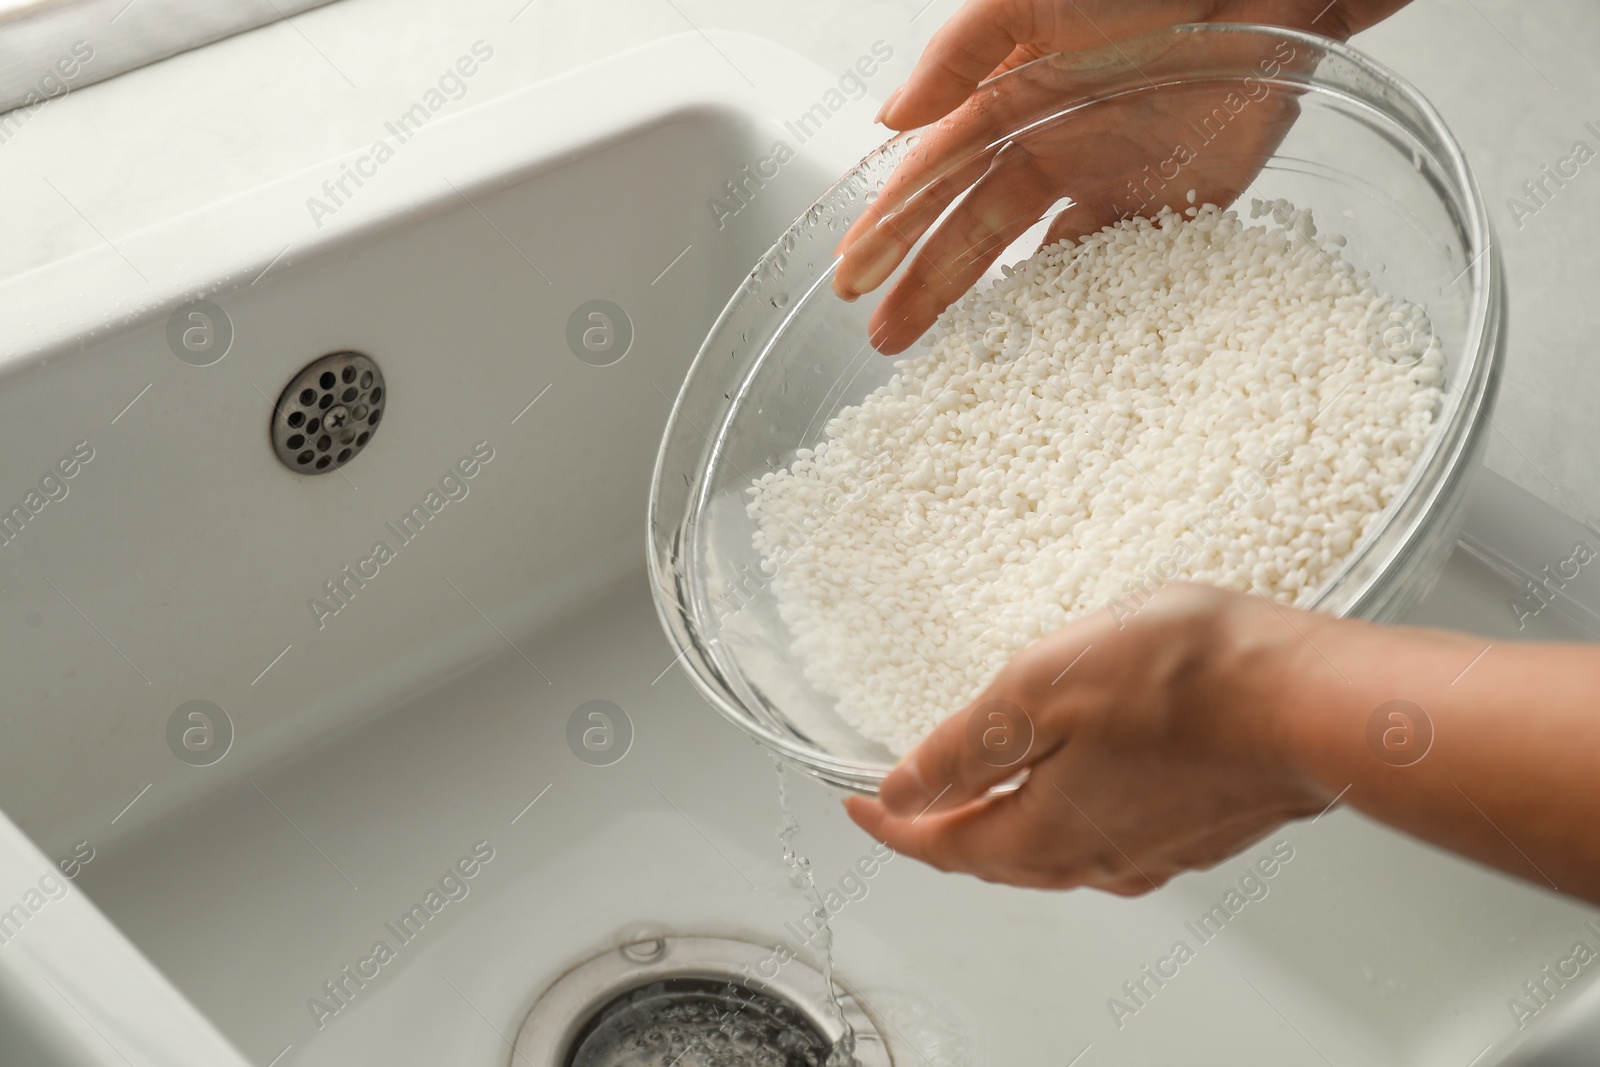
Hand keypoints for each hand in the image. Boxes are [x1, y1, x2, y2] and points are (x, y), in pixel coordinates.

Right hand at [833, 0, 1409, 352]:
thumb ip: (959, 52)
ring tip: (944, 352)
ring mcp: (1107, 180)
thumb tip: (891, 116)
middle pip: (972, 231)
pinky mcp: (1172, 205)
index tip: (851, 279)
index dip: (888, 230)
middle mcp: (1050, 148)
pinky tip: (1048, 344)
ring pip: (1032, 259)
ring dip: (989, 305)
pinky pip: (1118, 266)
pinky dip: (1084, 305)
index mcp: (1008, 101)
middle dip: (923, 285)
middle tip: (882, 338)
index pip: (932, 179)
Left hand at [844, 584, 1332, 893]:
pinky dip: (1067, 815)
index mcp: (1047, 831)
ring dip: (1005, 826)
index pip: (944, 844)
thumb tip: (902, 790)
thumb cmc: (1188, 681)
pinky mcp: (1201, 829)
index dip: (892, 824)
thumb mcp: (1038, 688)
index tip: (857, 807)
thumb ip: (964, 749)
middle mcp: (1098, 858)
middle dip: (943, 831)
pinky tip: (1077, 786)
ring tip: (982, 794)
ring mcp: (1155, 849)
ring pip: (1053, 851)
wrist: (1313, 700)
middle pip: (995, 857)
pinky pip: (1107, 836)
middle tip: (908, 804)